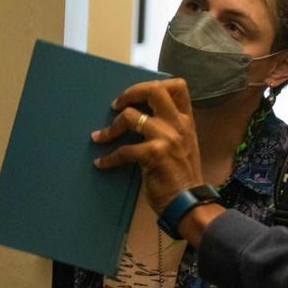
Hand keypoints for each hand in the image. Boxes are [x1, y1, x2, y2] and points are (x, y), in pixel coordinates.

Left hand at [91, 79, 204, 214]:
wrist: (188, 202)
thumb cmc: (183, 176)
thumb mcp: (183, 145)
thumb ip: (170, 128)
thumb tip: (141, 117)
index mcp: (186, 120)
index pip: (178, 86)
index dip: (153, 85)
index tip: (136, 96)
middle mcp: (178, 124)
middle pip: (154, 90)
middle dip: (130, 94)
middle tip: (116, 106)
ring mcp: (167, 138)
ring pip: (131, 116)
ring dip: (111, 128)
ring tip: (99, 137)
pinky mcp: (154, 155)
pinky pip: (124, 150)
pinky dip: (108, 158)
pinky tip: (101, 163)